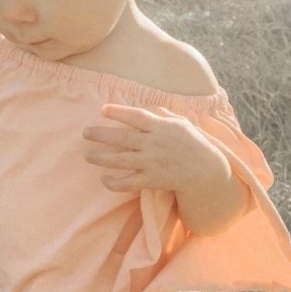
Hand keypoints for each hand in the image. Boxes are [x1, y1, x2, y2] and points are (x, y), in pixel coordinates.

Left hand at [82, 103, 221, 192]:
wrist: (206, 172)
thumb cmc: (193, 145)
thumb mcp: (181, 124)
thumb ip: (162, 116)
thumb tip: (145, 109)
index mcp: (161, 127)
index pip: (136, 116)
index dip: (118, 112)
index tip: (103, 110)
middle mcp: (154, 144)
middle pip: (122, 138)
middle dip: (101, 135)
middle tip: (85, 133)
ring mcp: (152, 163)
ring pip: (121, 160)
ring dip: (101, 157)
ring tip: (87, 155)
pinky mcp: (152, 180)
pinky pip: (128, 182)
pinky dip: (114, 182)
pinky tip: (104, 178)